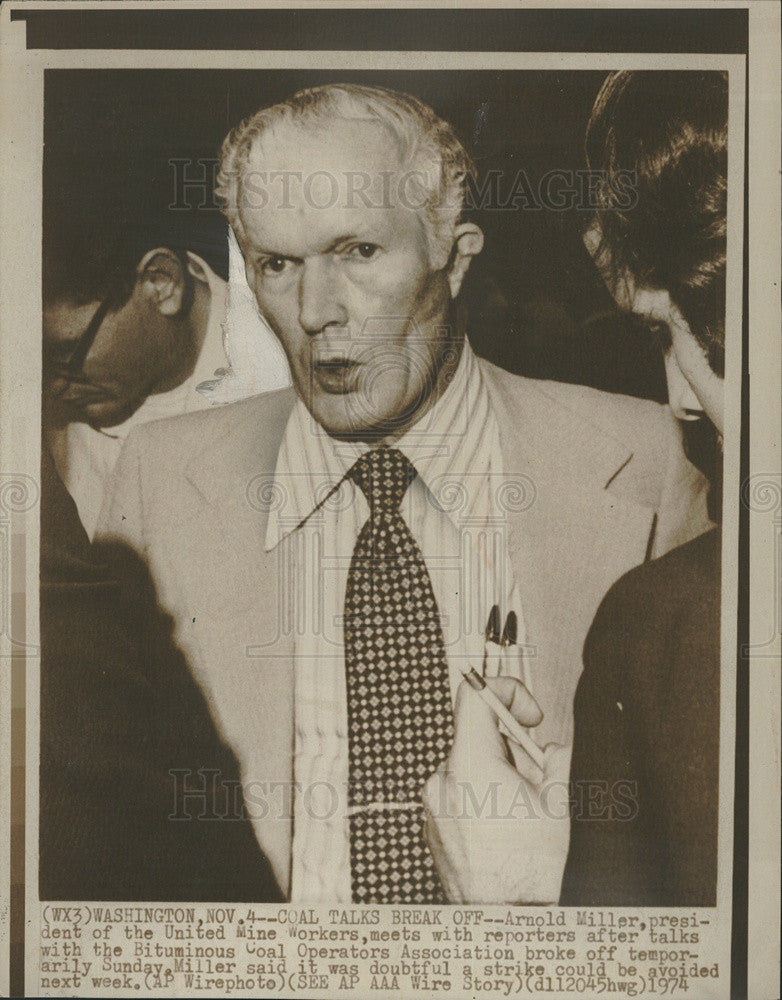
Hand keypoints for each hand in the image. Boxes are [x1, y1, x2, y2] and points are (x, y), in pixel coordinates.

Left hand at [422, 676, 570, 903]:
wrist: (502, 921)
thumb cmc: (527, 869)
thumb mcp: (555, 804)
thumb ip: (553, 761)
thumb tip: (551, 748)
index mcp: (470, 763)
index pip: (474, 697)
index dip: (507, 693)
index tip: (528, 716)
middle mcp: (442, 778)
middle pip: (476, 735)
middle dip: (510, 747)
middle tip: (535, 777)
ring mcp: (432, 802)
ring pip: (468, 765)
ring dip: (495, 774)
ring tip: (518, 812)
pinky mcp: (431, 822)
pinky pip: (457, 791)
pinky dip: (479, 796)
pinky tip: (500, 827)